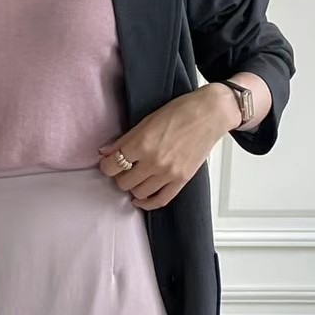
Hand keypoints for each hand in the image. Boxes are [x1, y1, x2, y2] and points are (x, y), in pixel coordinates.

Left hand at [97, 84, 238, 209]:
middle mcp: (153, 161)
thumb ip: (124, 140)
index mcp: (141, 143)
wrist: (210, 113)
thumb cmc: (180, 111)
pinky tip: (141, 199)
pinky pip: (160, 200)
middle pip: (123, 182)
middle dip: (120, 176)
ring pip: (138, 193)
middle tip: (124, 168)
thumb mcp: (146, 121)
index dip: (106, 166)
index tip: (108, 164)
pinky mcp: (181, 180)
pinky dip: (147, 203)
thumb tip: (105, 152)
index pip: (111, 166)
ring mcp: (168, 173)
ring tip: (136, 178)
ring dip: (133, 187)